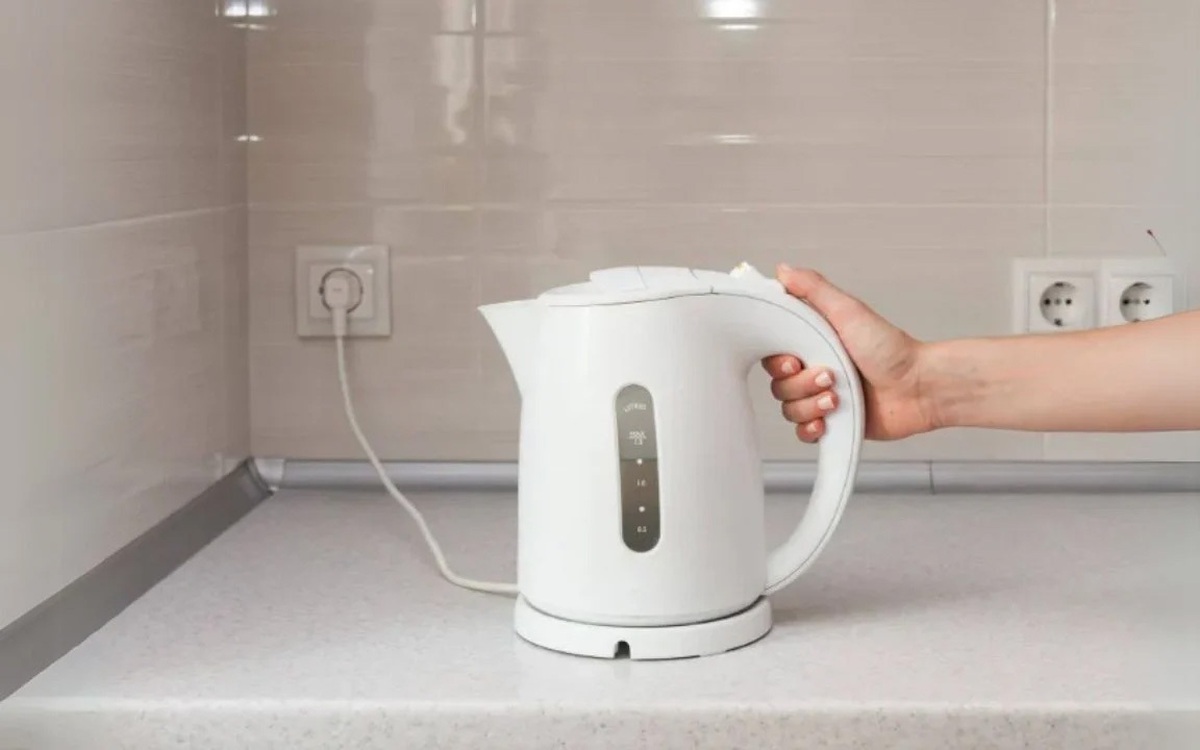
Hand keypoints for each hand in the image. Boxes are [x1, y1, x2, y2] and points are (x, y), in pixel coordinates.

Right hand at [762, 265, 936, 442]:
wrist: (919, 387)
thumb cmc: (890, 348)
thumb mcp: (848, 311)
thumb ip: (813, 289)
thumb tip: (782, 270)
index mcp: (813, 344)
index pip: (773, 357)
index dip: (778, 363)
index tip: (794, 361)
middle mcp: (814, 371)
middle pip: (779, 386)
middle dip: (802, 384)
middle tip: (831, 376)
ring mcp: (822, 398)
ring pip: (789, 410)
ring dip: (810, 405)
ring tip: (838, 397)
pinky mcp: (832, 423)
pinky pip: (802, 433)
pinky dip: (810, 429)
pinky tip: (826, 421)